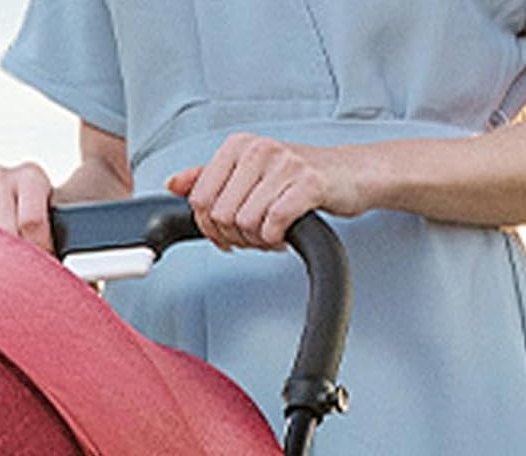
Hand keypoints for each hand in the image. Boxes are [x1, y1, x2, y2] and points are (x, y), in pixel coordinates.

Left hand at [167, 132, 365, 250]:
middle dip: (236, 236)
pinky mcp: (308, 182)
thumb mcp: (249, 173)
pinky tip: (284, 233)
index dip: (211, 227)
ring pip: (245, 223)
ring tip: (273, 231)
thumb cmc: (300, 177)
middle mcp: (259, 149)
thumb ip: (209, 178)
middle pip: (220, 216)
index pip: (200, 201)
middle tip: (256, 233)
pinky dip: (276, 238)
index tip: (228, 231)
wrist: (352, 173)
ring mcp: (284, 163)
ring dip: (258, 240)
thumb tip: (173, 183)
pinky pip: (273, 224)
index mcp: (238, 146)